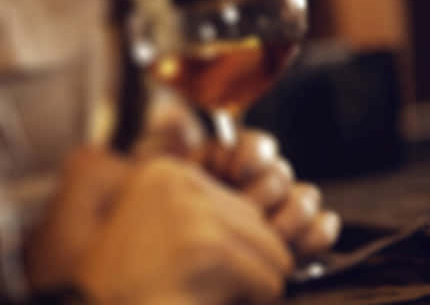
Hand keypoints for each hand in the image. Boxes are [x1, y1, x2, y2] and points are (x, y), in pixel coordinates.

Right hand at [26, 151, 292, 304]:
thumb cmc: (128, 289)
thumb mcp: (149, 230)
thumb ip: (195, 205)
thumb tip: (269, 187)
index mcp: (162, 171)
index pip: (233, 196)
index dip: (228, 237)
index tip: (201, 261)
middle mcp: (177, 182)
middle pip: (254, 216)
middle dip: (246, 257)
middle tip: (216, 283)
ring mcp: (192, 214)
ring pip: (267, 244)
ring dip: (254, 278)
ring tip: (222, 294)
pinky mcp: (208, 247)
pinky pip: (266, 274)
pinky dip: (257, 295)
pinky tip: (223, 303)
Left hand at [136, 94, 339, 257]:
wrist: (160, 273)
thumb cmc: (160, 230)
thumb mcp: (156, 188)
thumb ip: (167, 152)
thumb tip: (176, 122)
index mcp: (230, 167)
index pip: (257, 147)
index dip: (251, 155)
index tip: (235, 171)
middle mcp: (259, 187)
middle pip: (280, 174)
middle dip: (264, 192)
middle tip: (245, 212)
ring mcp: (281, 214)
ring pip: (305, 197)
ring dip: (290, 215)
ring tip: (270, 234)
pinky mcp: (298, 243)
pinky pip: (322, 228)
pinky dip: (316, 234)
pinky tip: (298, 245)